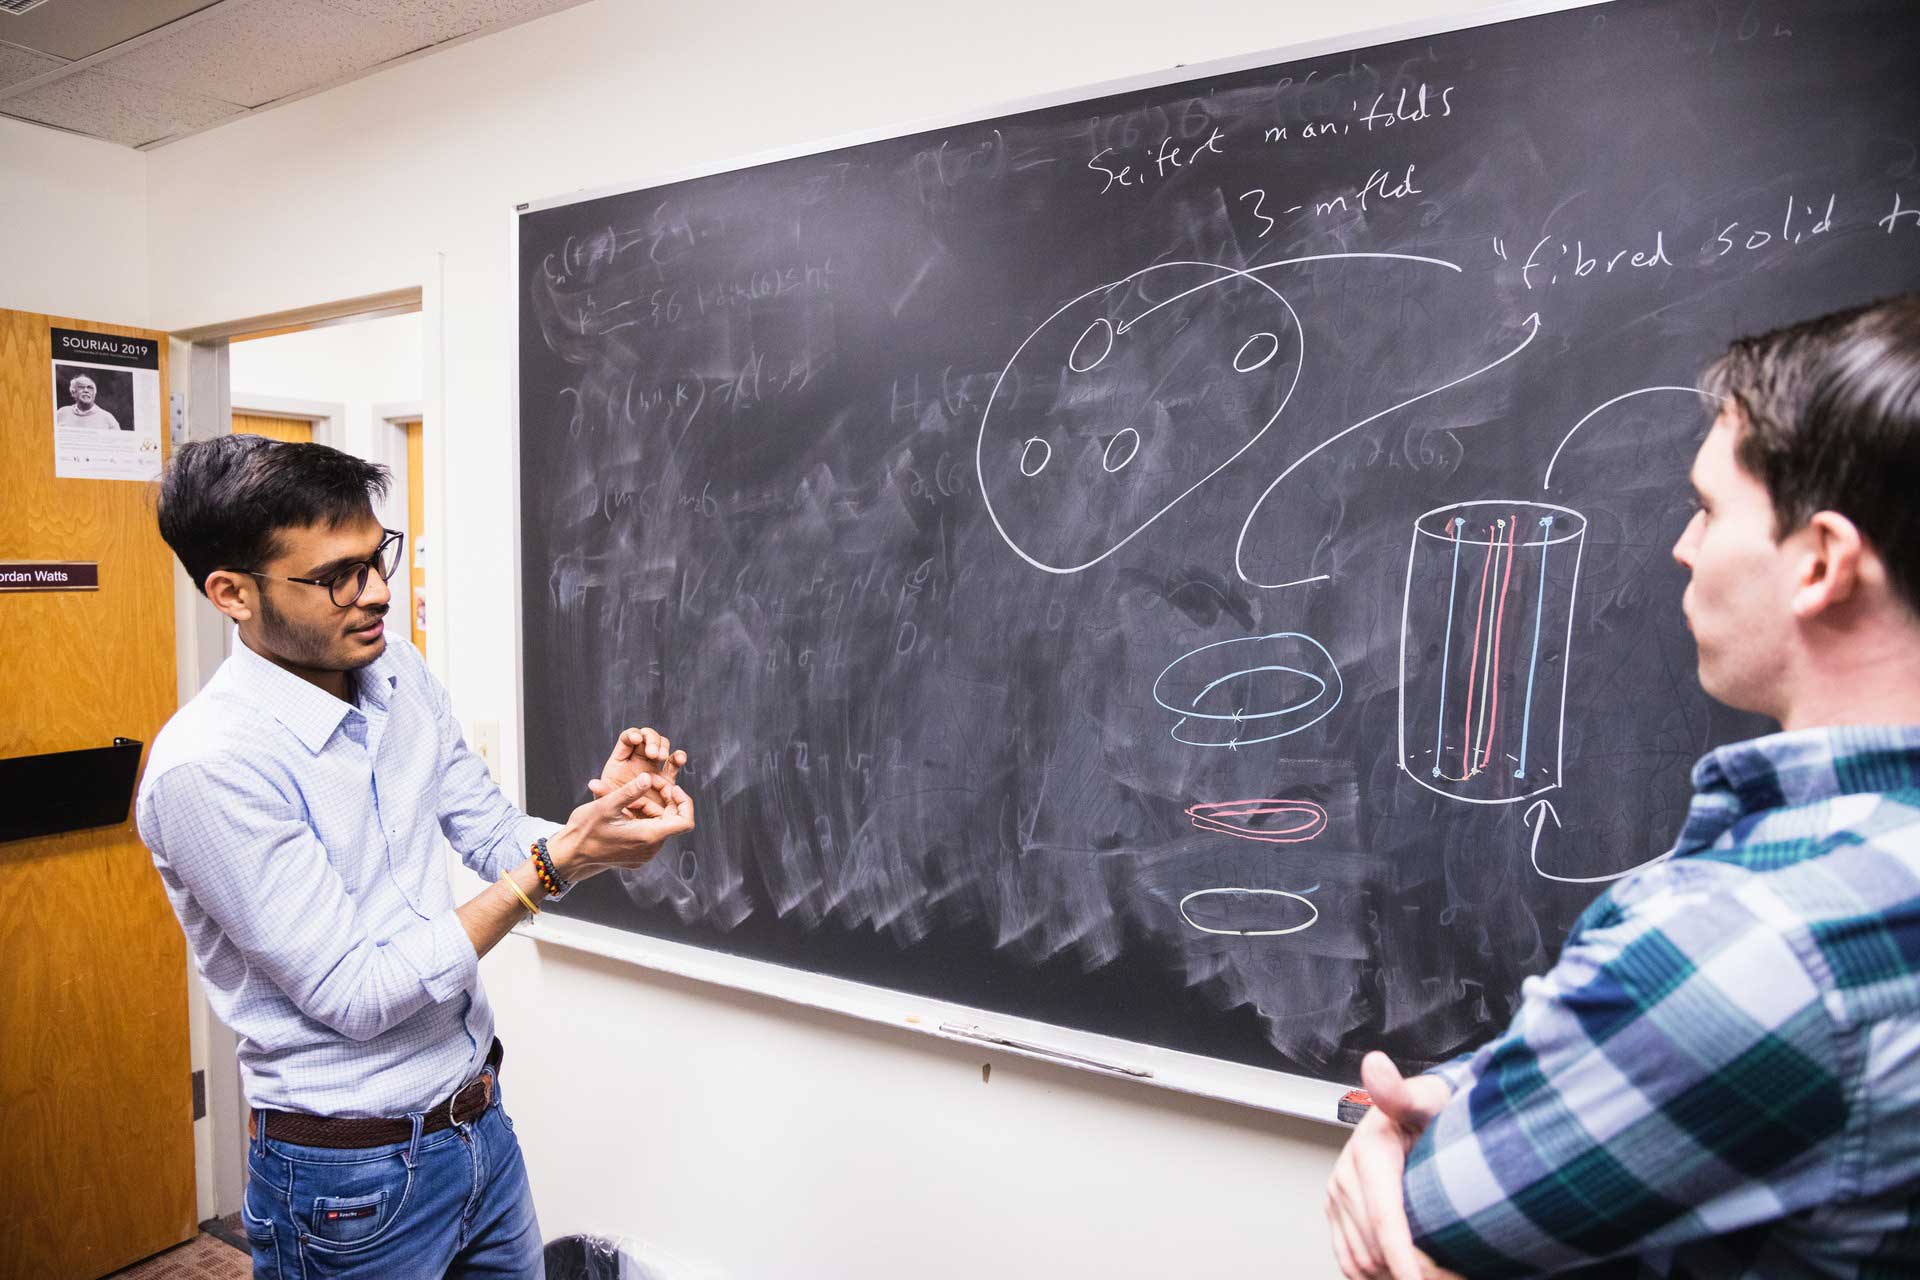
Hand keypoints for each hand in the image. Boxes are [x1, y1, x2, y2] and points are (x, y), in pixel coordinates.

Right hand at [548, 770, 694, 881]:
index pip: (685, 821)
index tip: (671, 787)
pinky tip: (624, 812)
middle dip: (661, 800)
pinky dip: (642, 819)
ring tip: (627, 800)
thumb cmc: (585, 831)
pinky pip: (649, 835)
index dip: (684, 802)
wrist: (568, 856)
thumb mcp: (607, 805)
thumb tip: (649, 778)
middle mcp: (651, 849)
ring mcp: (644, 855)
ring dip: (649, 809)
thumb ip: (630, 791)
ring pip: (659, 826)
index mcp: (648, 837)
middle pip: (671, 820)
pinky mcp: (636, 857)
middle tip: (644, 784)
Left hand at [587, 726, 686, 815]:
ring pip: (662, 746)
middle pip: (647, 737)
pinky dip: (678, 758)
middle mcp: (638, 760)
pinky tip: (679, 759)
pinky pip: (674, 764)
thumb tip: (593, 784)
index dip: (632, 735)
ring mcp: (653, 768)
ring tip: (661, 757)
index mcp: (620, 761)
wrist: (628, 831)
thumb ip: (602, 793)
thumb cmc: (612, 817)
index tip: (636, 740)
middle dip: (652, 741)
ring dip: (663, 747)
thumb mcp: (604, 804)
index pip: (627, 738)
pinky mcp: (667, 779)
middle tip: (653, 754)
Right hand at [1325, 1052, 1459, 1279]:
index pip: (1385, 1223)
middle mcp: (1346, 1176)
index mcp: (1368, 1152)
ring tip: (1431, 1271)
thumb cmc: (1432, 1108)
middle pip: (1375, 1250)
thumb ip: (1401, 1091)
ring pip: (1361, 1261)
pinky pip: (1349, 1260)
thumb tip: (1375, 1065)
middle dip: (1411, 1271)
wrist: (1417, 1110)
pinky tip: (1401, 1269)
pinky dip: (1374, 1273)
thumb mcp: (1427, 1097)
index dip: (1407, 1262)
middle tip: (1451, 1276)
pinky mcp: (1337, 1210)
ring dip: (1391, 1273)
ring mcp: (1339, 1195)